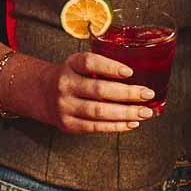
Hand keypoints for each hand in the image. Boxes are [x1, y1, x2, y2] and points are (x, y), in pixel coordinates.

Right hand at [35, 51, 155, 134]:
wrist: (44, 94)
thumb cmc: (73, 77)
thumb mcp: (80, 64)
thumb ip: (102, 66)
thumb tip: (140, 75)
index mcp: (71, 65)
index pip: (89, 62)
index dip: (110, 67)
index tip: (130, 72)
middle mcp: (65, 84)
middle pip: (99, 89)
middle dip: (127, 93)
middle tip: (147, 94)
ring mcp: (65, 106)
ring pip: (99, 111)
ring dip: (126, 113)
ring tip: (145, 112)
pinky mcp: (68, 124)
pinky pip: (95, 127)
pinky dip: (116, 126)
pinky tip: (131, 123)